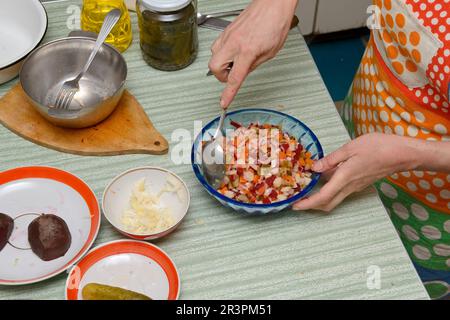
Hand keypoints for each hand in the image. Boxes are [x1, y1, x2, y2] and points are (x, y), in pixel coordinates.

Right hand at [208, 0, 297, 107]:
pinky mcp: (227, 29)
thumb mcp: (270, 52)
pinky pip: (217, 45)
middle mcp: (235, 42)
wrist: (274, 4)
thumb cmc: (276, 23)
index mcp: (247, 51)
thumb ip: (254, 65)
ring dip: (222, 63)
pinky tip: (234, 51)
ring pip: (213, 55)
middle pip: (214, 67)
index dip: (228, 94)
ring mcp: (229, 35)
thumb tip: (243, 73)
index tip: (224, 103)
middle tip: (232, 75)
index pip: (234, 78)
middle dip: (221, 75)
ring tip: (235, 61)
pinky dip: (223, 52)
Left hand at [293, 133, 423, 211]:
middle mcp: (349, 187)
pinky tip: (322, 179)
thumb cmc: (378, 147)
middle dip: (311, 206)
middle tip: (297, 201)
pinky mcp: (359, 183)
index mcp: (344, 178)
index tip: (295, 205)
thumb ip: (331, 159)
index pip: (322, 197)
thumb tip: (315, 168)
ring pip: (334, 199)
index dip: (307, 204)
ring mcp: (355, 187)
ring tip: (306, 190)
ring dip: (319, 199)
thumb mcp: (350, 148)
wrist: (402, 154)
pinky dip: (328, 191)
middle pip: (327, 204)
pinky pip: (341, 192)